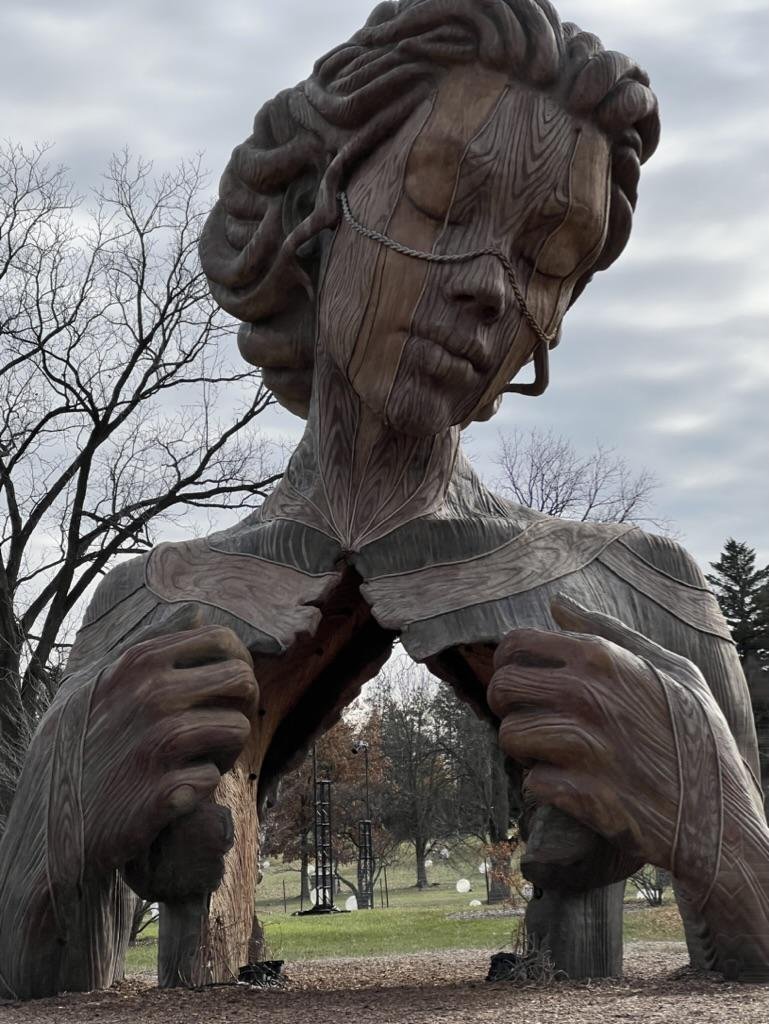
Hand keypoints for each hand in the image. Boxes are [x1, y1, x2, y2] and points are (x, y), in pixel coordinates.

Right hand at [80, 624, 257, 875]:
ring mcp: (157, 742)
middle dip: (241, 705)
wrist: (54, 826)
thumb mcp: (104, 685)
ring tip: (199, 760)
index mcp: (140, 662)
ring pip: (239, 728)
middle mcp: (151, 694)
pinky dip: (201, 786)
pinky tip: (176, 791)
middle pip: (243, 680)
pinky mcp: (163, 790)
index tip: (225, 690)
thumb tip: (197, 612)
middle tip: (219, 729)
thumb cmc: (85, 748)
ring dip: (227, 749)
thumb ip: (151, 648)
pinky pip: (214, 777)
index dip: (236, 663)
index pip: (222, 639)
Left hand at [487, 594, 761, 900]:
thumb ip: (608, 630)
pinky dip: (544, 789)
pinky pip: (531, 783)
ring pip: (509, 736)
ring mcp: (585, 746)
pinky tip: (570, 787)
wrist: (723, 818)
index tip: (523, 684)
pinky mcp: (584, 793)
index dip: (508, 664)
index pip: (515, 644)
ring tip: (552, 755)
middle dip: (507, 706)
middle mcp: (588, 694)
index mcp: (602, 657)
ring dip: (524, 750)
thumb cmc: (696, 736)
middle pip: (501, 687)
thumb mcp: (670, 668)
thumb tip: (557, 603)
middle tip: (531, 721)